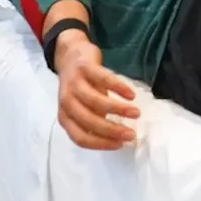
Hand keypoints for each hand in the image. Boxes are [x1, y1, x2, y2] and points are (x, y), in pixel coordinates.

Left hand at [54, 33, 140, 150]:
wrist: (69, 55)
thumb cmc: (80, 87)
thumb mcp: (82, 107)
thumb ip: (94, 120)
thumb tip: (116, 136)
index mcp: (65, 116)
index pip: (80, 137)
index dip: (101, 143)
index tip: (120, 145)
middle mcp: (66, 102)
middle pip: (89, 121)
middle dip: (112, 130)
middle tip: (131, 134)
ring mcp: (74, 83)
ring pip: (96, 101)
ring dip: (119, 109)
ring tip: (136, 113)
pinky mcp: (84, 67)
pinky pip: (104, 79)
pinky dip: (119, 88)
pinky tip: (131, 95)